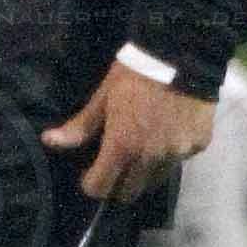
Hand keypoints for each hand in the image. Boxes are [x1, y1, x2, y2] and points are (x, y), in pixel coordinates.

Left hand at [43, 63, 214, 204]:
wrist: (181, 54)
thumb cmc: (134, 74)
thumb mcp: (103, 97)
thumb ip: (80, 126)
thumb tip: (48, 141)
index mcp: (123, 147)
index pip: (100, 188)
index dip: (91, 183)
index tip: (90, 173)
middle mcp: (150, 159)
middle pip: (129, 192)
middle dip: (117, 184)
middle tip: (116, 164)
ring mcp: (177, 155)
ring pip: (155, 180)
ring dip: (144, 172)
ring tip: (141, 150)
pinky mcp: (198, 147)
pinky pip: (178, 161)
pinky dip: (169, 155)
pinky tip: (167, 133)